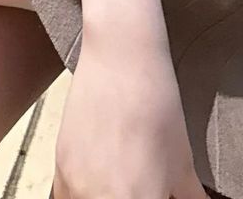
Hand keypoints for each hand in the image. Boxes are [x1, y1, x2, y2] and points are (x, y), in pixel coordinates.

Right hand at [53, 28, 207, 198]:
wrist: (121, 59)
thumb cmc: (159, 107)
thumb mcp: (182, 164)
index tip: (156, 195)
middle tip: (142, 186)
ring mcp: (76, 189)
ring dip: (109, 198)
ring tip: (124, 180)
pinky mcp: (60, 171)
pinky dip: (87, 197)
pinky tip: (104, 180)